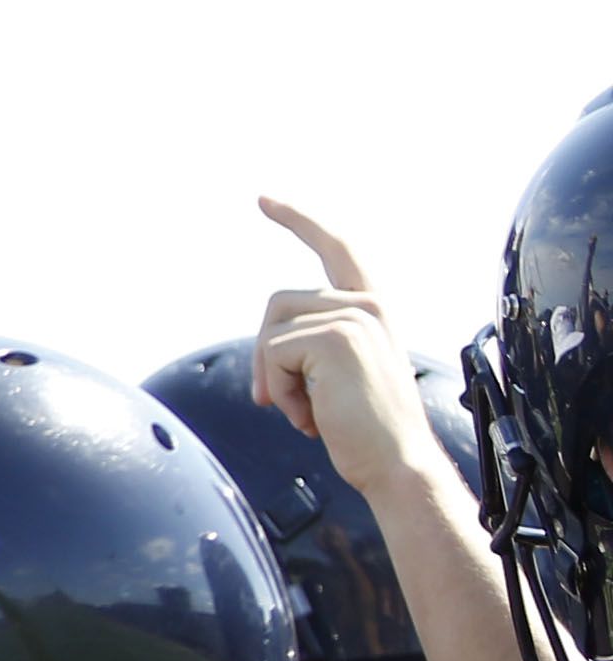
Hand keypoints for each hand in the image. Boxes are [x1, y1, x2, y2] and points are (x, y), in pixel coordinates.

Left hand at [255, 199, 439, 476]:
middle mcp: (368, 304)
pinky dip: (278, 389)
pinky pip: (272, 354)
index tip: (264, 199)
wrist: (396, 462)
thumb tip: (270, 343)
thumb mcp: (339, 373)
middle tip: (293, 402)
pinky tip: (310, 416)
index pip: (336, 249)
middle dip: (269, 357)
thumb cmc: (364, 427)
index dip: (300, 221)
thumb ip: (313, 343)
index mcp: (372, 308)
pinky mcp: (335, 337)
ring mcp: (354, 317)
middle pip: (276, 305)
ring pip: (271, 331)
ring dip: (275, 378)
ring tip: (310, 409)